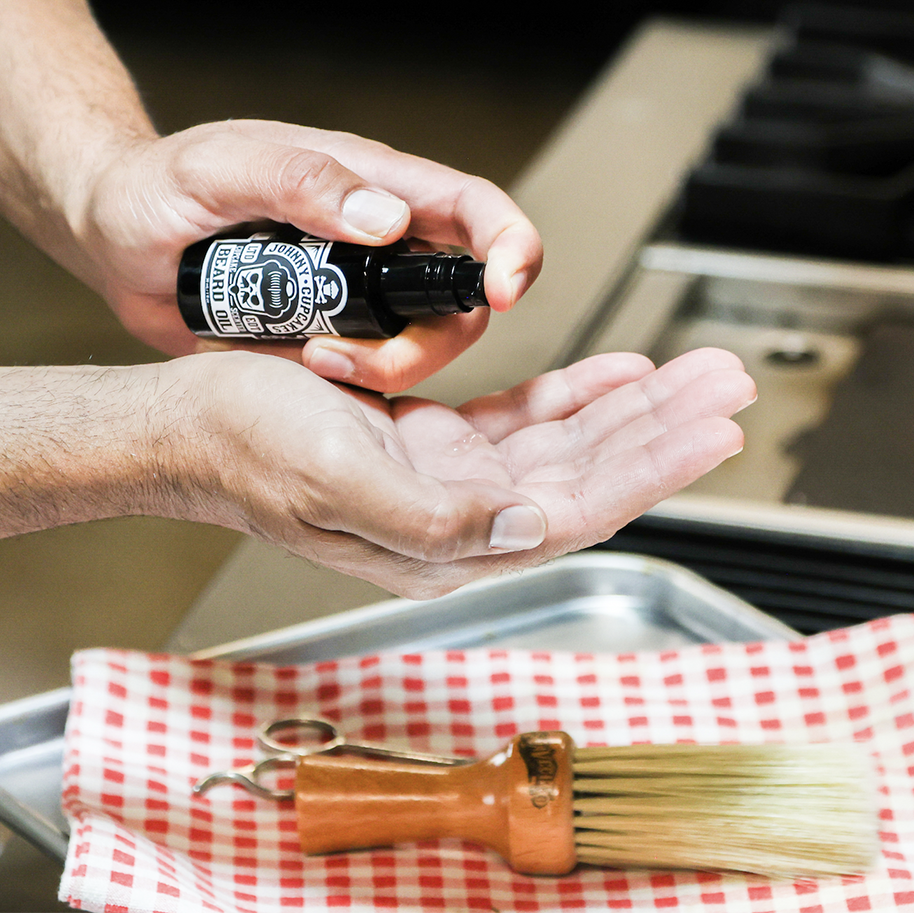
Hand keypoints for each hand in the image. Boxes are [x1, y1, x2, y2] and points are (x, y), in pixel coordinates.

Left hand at [72, 121, 542, 392]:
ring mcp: (355, 290)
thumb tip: (387, 218)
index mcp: (372, 182)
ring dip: (385, 370)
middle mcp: (379, 236)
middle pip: (461, 298)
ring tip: (310, 362)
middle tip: (348, 359)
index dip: (512, 247)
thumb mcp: (219, 170)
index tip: (505, 293)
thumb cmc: (156, 184)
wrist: (108, 233)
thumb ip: (300, 180)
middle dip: (428, 342)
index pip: (475, 208)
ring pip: (422, 343)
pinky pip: (372, 371)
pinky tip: (294, 373)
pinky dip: (352, 386)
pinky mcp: (327, 334)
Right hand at [150, 347, 754, 597]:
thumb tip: (532, 527)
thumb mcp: (341, 481)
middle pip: (590, 472)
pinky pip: (523, 417)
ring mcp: (450, 479)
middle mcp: (460, 517)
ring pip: (567, 441)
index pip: (577, 507)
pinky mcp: (432, 441)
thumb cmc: (245, 450)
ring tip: (696, 374)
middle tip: (728, 385)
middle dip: (665, 428)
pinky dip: (574, 392)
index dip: (651, 468)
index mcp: (444, 539)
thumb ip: (439, 520)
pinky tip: (617, 374)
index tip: (712, 429)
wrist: (185, 422)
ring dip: (634, 406)